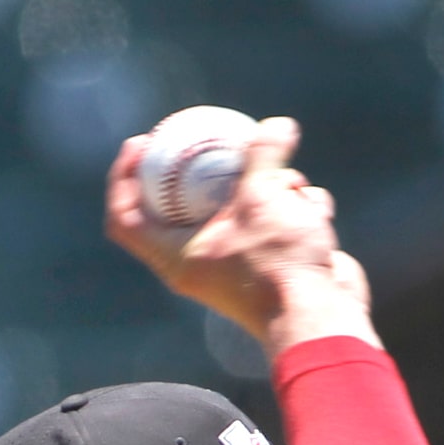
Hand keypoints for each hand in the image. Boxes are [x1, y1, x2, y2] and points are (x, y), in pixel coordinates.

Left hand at [104, 118, 381, 358]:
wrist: (321, 318)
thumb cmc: (279, 266)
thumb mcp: (264, 196)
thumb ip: (262, 156)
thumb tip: (275, 126)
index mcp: (176, 258)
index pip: (125, 220)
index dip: (122, 178)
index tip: (142, 143)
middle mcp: (199, 263)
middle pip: (186, 203)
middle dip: (212, 167)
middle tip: (218, 133)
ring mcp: (236, 263)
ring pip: (241, 205)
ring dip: (271, 184)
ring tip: (292, 185)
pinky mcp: (270, 263)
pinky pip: (276, 219)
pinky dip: (295, 209)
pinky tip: (315, 209)